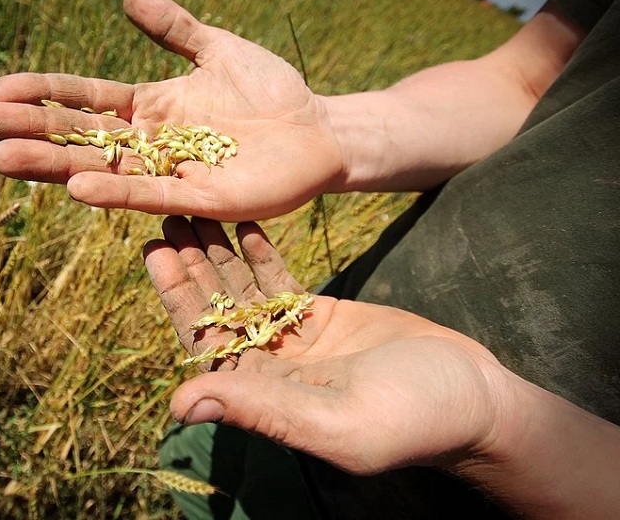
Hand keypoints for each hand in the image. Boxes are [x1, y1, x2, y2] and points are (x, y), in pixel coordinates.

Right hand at [0, 0, 343, 220]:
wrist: (319, 129)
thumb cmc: (272, 91)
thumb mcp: (217, 49)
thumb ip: (174, 28)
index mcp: (150, 107)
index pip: (83, 99)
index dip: (40, 94)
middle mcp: (151, 143)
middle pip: (80, 136)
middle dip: (29, 130)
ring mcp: (173, 173)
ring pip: (103, 170)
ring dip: (54, 165)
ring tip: (3, 158)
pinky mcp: (202, 199)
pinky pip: (151, 194)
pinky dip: (115, 193)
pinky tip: (77, 187)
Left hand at [144, 216, 517, 475]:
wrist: (474, 396)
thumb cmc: (413, 418)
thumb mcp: (334, 420)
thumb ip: (261, 410)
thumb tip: (180, 406)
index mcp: (264, 397)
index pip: (205, 343)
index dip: (178, 299)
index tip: (157, 251)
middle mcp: (270, 369)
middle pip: (218, 310)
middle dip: (192, 265)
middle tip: (169, 215)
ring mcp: (295, 342)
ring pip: (245, 291)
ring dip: (220, 252)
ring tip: (198, 210)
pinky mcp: (323, 318)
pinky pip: (280, 282)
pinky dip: (260, 253)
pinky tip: (243, 223)